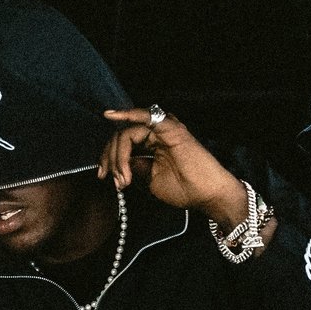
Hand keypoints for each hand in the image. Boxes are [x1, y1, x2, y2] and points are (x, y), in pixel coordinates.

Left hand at [98, 107, 263, 235]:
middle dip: (110, 158)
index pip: (123, 144)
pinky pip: (145, 116)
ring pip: (128, 133)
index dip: (109, 159)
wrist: (208, 195)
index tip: (103, 176)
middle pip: (122, 137)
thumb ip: (135, 167)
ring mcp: (164, 130)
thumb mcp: (151, 180)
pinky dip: (129, 114)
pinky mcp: (170, 129)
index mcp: (154, 144)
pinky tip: (113, 115)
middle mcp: (158, 134)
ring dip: (118, 154)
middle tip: (112, 179)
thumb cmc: (186, 190)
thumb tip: (118, 163)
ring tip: (122, 175)